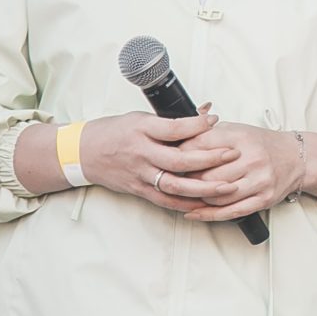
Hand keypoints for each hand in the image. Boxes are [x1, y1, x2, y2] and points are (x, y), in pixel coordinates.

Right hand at [77, 111, 230, 210]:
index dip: (197, 125)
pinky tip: (205, 204)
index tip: (216, 121)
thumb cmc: (115, 131)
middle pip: (179, 160)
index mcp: (141, 129)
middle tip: (232, 154)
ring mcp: (140, 174)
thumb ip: (172, 119)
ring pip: (175, 185)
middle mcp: (141, 153)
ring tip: (227, 186)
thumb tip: (206, 111)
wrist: (83, 153)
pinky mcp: (138, 190)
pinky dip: (186, 204)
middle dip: (209, 159)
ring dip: (203, 188)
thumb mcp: (141, 117)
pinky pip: (165, 201)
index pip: (174, 128)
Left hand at [162, 122, 305, 222]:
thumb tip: (175, 138)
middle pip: (206, 175)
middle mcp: (252, 158)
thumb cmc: (261, 144)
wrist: (295, 157)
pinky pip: (230, 211)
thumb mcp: (236, 130)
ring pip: (216, 195)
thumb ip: (207, 133)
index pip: (201, 146)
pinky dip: (208, 214)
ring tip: (183, 196)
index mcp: (241, 137)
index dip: (181, 155)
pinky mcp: (263, 199)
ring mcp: (259, 180)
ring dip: (196, 198)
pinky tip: (194, 212)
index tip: (167, 159)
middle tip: (172, 181)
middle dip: (186, 179)